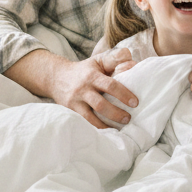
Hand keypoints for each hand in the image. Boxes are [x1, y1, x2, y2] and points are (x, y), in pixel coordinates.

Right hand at [7, 47, 138, 128]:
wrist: (56, 77)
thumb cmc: (84, 70)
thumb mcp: (99, 60)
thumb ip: (116, 59)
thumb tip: (133, 63)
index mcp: (92, 75)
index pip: (110, 85)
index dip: (123, 94)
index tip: (135, 103)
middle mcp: (83, 89)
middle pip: (100, 104)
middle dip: (116, 113)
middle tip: (129, 118)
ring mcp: (75, 101)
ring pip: (91, 117)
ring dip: (107, 124)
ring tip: (120, 127)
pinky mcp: (70, 111)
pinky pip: (84, 122)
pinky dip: (96, 128)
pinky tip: (107, 131)